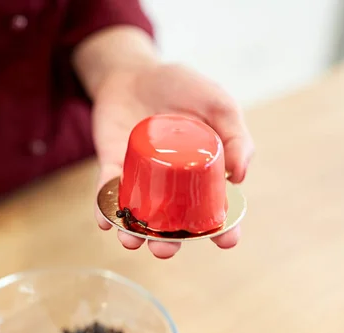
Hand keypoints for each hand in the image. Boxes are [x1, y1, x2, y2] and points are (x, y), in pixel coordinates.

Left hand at [93, 63, 254, 258]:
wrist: (134, 71)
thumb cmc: (180, 86)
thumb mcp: (216, 102)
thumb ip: (234, 134)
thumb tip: (240, 177)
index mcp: (200, 171)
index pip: (215, 207)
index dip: (223, 228)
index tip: (226, 242)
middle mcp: (171, 182)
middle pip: (172, 222)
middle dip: (169, 242)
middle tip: (165, 249)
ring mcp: (141, 176)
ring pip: (139, 214)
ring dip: (134, 233)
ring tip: (130, 241)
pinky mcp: (112, 166)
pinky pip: (108, 191)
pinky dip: (104, 208)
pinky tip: (103, 220)